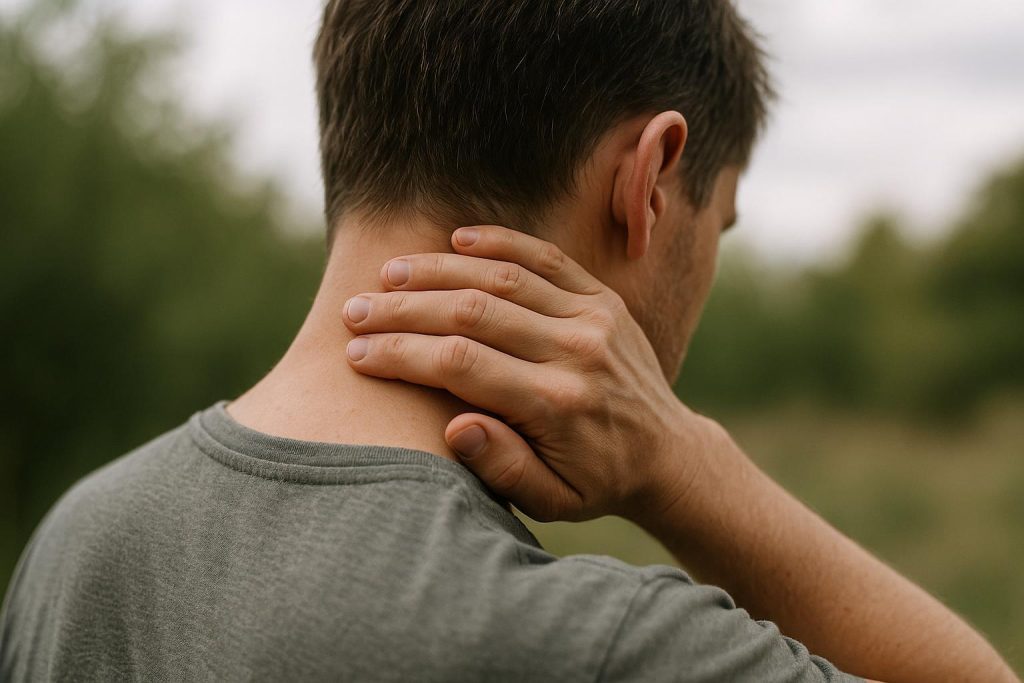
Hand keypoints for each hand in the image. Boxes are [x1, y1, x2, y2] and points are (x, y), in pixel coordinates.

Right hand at [342, 225, 706, 522]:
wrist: (667, 453)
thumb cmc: (596, 481)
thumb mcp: (552, 499)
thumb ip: (503, 467)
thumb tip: (453, 426)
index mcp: (557, 405)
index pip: (461, 364)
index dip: (402, 354)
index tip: (357, 352)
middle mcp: (575, 352)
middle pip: (472, 313)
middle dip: (405, 310)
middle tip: (356, 310)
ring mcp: (593, 318)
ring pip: (503, 279)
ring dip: (439, 271)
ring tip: (389, 273)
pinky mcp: (602, 298)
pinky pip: (546, 258)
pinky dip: (500, 243)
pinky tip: (456, 239)